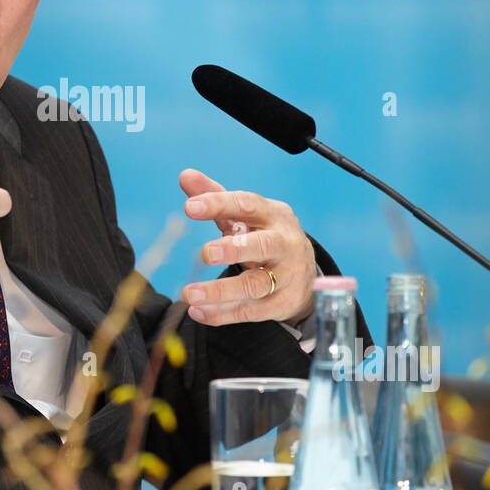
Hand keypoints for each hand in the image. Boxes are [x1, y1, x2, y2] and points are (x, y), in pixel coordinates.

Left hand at [177, 168, 315, 326]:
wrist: (304, 272)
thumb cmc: (266, 235)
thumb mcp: (246, 215)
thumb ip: (216, 196)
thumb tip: (186, 176)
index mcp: (273, 215)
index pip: (247, 205)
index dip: (219, 204)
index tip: (190, 207)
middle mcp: (284, 244)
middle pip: (263, 246)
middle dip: (234, 249)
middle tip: (205, 253)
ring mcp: (286, 276)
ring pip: (255, 285)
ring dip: (220, 291)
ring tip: (189, 294)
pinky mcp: (282, 303)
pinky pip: (251, 311)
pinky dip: (223, 314)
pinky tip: (199, 312)